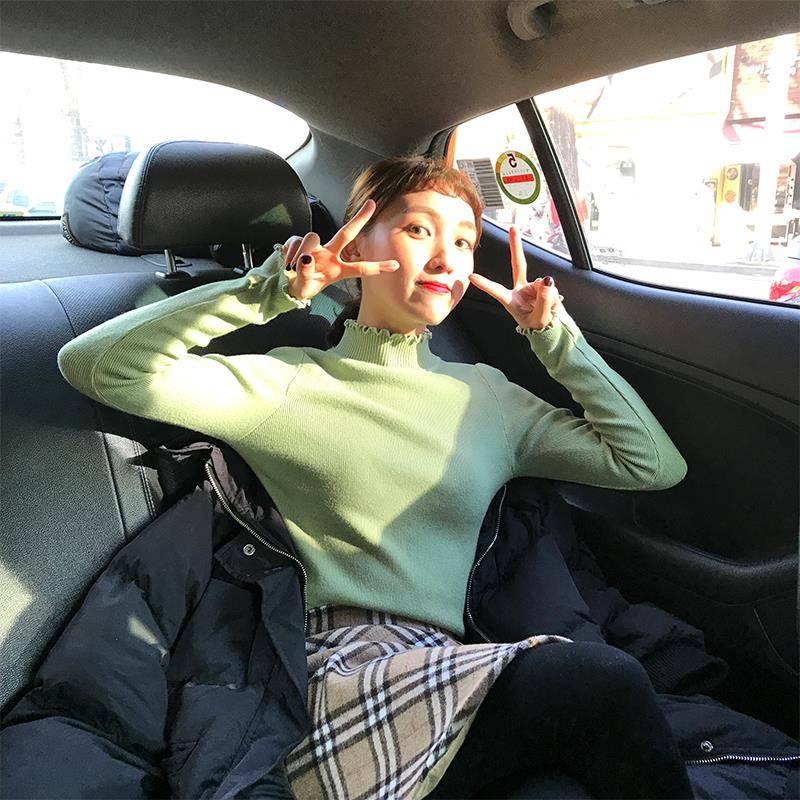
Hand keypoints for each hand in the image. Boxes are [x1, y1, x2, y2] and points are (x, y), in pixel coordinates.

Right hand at [280, 199, 399, 300]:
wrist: (284, 283)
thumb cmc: (302, 286)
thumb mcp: (304, 288)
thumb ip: (305, 275)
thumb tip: (306, 259)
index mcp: (337, 270)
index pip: (360, 268)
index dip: (377, 267)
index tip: (395, 265)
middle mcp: (329, 255)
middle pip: (346, 233)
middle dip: (360, 219)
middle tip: (372, 204)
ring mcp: (315, 247)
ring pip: (311, 237)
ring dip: (302, 252)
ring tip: (293, 267)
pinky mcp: (299, 241)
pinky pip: (296, 241)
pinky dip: (289, 253)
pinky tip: (287, 263)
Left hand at [467, 225, 563, 330]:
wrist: (550, 328)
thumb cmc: (539, 326)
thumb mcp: (539, 318)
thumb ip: (543, 300)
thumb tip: (547, 280)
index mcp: (511, 301)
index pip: (496, 291)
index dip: (485, 284)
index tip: (471, 276)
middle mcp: (519, 290)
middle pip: (518, 265)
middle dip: (516, 246)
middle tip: (513, 228)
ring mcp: (531, 287)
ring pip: (541, 283)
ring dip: (547, 296)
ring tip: (546, 308)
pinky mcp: (542, 286)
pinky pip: (550, 286)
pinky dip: (552, 296)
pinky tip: (551, 303)